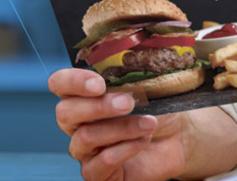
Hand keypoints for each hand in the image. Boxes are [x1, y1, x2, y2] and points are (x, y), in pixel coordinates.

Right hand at [49, 68, 187, 180]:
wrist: (177, 136)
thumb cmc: (156, 106)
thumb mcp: (145, 84)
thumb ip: (128, 74)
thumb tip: (125, 65)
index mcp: (83, 95)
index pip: (59, 83)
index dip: (73, 82)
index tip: (100, 84)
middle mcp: (78, 123)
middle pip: (65, 113)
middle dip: (98, 106)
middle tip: (128, 102)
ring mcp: (85, 150)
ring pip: (86, 137)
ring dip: (121, 127)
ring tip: (149, 122)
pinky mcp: (98, 173)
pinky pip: (101, 163)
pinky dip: (125, 149)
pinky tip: (143, 140)